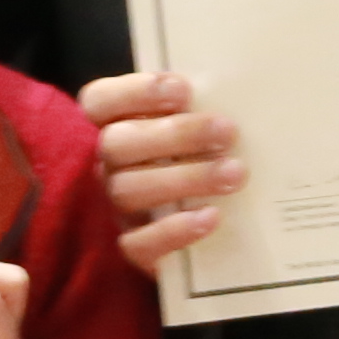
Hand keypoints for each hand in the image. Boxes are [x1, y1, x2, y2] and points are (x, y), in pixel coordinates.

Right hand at [76, 70, 241, 279]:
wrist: (209, 235)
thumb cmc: (202, 162)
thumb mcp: (197, 131)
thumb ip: (201, 111)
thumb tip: (238, 93)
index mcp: (116, 126)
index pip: (99, 101)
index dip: (134, 92)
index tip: (183, 89)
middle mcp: (109, 165)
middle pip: (118, 143)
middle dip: (176, 134)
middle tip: (228, 131)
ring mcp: (119, 208)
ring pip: (129, 190)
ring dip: (186, 179)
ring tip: (235, 173)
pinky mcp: (135, 248)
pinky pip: (139, 243)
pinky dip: (175, 230)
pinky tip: (211, 216)